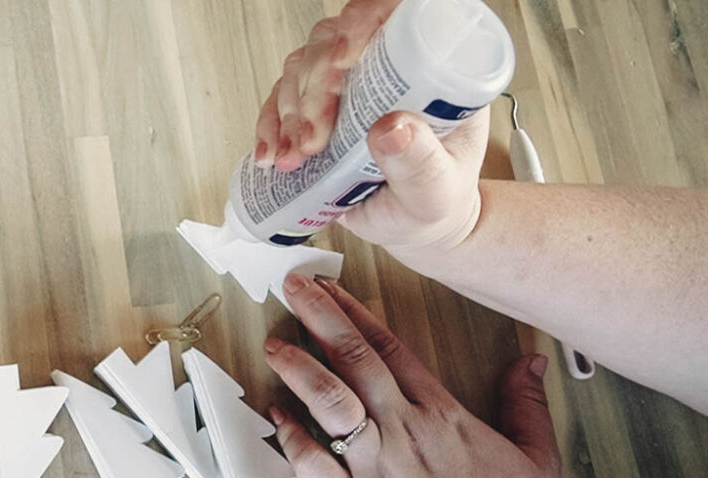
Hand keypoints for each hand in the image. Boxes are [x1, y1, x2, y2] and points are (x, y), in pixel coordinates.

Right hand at [254, 0, 489, 254]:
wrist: (415, 226)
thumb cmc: (437, 202)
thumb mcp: (437, 189)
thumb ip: (420, 162)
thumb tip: (391, 128)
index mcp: (428, 69)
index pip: (393, 17)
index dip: (363, 22)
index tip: (344, 60)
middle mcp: (384, 66)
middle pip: (335, 41)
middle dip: (315, 86)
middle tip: (313, 138)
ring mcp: (347, 87)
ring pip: (302, 67)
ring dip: (289, 111)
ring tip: (294, 157)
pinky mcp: (317, 110)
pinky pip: (282, 101)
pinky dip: (270, 126)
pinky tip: (270, 154)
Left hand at [263, 274, 597, 477]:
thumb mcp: (536, 462)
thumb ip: (526, 404)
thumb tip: (528, 359)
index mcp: (442, 417)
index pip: (391, 348)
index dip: (355, 313)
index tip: (332, 289)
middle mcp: (402, 433)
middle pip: (354, 359)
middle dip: (319, 316)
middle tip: (293, 286)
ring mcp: (373, 470)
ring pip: (326, 402)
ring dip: (297, 367)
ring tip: (274, 342)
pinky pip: (310, 464)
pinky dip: (289, 436)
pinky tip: (275, 413)